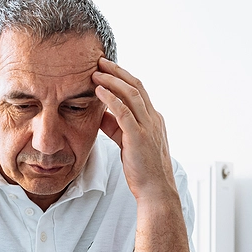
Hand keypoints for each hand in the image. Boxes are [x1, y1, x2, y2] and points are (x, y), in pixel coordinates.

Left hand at [93, 58, 178, 202]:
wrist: (155, 190)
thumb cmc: (142, 170)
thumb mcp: (127, 143)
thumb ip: (116, 127)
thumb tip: (100, 113)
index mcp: (153, 119)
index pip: (138, 91)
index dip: (122, 77)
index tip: (106, 68)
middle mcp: (153, 119)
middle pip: (136, 86)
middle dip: (117, 71)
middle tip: (100, 61)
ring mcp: (148, 127)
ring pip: (131, 94)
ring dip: (112, 80)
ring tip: (96, 73)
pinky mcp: (139, 137)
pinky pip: (124, 112)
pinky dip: (111, 98)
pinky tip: (98, 91)